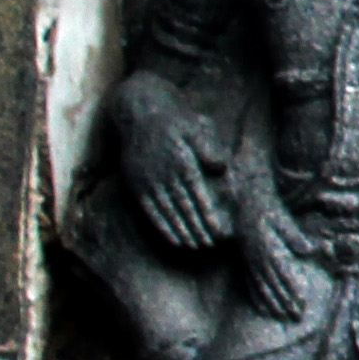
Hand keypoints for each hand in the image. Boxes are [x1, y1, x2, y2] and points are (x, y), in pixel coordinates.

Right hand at [120, 100, 229, 254]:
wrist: (139, 112)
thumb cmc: (175, 120)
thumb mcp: (195, 126)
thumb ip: (208, 147)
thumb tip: (222, 168)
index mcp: (182, 162)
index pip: (198, 195)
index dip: (208, 215)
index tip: (219, 230)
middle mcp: (164, 174)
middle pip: (184, 208)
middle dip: (198, 228)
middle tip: (210, 245)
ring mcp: (148, 181)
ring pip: (167, 213)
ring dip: (181, 231)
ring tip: (194, 247)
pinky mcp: (136, 184)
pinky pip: (149, 210)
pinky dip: (161, 226)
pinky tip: (172, 238)